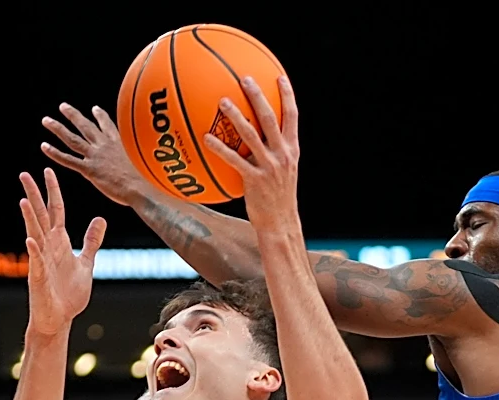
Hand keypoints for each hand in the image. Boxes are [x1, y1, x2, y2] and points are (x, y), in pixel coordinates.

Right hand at [19, 168, 105, 335]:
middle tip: (24, 173)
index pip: (56, 212)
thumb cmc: (69, 293)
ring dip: (30, 219)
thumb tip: (100, 219)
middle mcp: (47, 248)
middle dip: (34, 196)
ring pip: (34, 235)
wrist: (60, 318)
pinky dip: (35, 252)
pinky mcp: (39, 279)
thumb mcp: (86, 263)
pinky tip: (31, 240)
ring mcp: (41, 262)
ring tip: (25, 201)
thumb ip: (91, 242)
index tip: (48, 171)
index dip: (53, 192)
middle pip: (40, 217)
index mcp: (59, 243)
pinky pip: (37, 263)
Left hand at [41, 104, 145, 206]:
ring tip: (46, 120)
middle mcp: (106, 146)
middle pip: (86, 127)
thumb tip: (157, 169)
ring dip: (58, 129)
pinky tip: (44, 146)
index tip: (94, 109)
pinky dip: (55, 153)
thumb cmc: (151, 183)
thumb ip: (145, 164)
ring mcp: (96, 157)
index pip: (108, 126)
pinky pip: (69, 160)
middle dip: (73, 116)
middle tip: (63, 107)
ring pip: (72, 139)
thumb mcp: (149, 167)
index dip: (100, 117)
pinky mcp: (90, 170)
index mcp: (121, 144)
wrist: (143, 189)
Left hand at [203, 76, 299, 233]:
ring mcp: (269, 167)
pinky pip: (235, 160)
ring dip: (236, 116)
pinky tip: (206, 138)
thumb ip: (273, 153)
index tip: (279, 77)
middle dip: (258, 96)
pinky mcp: (255, 180)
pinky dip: (220, 148)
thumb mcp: (283, 172)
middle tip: (245, 78)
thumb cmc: (278, 198)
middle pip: (270, 119)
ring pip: (251, 135)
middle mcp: (282, 155)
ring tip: (222, 101)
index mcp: (291, 150)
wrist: (280, 223)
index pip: (292, 117)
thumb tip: (256, 137)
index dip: (287, 96)